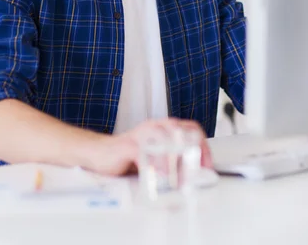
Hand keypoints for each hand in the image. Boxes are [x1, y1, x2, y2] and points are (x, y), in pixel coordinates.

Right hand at [88, 118, 211, 175]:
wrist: (99, 153)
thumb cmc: (127, 157)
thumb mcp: (155, 159)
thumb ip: (172, 164)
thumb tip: (193, 180)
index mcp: (164, 128)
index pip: (192, 129)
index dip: (203, 147)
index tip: (208, 166)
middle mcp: (155, 127)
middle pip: (182, 133)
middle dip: (193, 153)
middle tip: (198, 174)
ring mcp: (142, 134)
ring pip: (165, 140)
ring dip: (177, 162)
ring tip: (182, 180)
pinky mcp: (128, 145)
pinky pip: (144, 153)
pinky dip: (154, 166)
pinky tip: (160, 177)